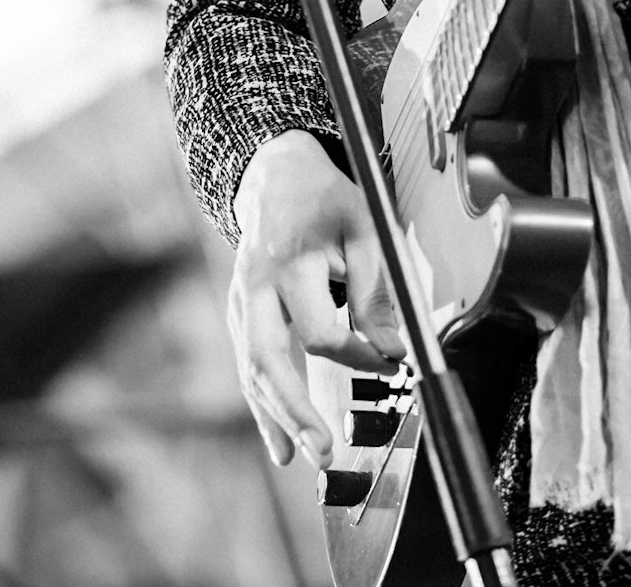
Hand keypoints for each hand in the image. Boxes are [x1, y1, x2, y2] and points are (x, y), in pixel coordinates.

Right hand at [229, 129, 404, 469]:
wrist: (277, 173)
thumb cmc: (326, 200)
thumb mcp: (365, 228)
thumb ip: (375, 291)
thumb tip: (391, 351)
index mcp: (292, 260)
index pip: (320, 330)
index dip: (357, 354)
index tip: (389, 361)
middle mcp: (258, 284)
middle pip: (266, 358)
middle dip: (293, 410)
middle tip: (323, 451)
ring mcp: (242, 299)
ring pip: (252, 368)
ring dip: (275, 418)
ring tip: (300, 458)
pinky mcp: (239, 311)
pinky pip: (248, 364)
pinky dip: (263, 404)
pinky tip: (280, 441)